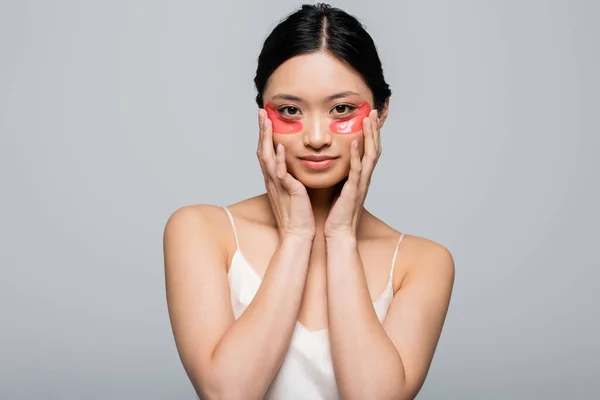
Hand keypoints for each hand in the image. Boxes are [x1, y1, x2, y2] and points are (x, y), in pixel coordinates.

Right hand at [257, 109, 315, 239]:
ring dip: (266, 138)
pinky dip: (279, 159)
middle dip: (261, 130)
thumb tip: (295, 165)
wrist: (298, 234)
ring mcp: (277, 185)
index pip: (266, 152)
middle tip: (261, 112)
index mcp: (274, 179)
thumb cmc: (298, 214)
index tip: (265, 118)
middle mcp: (272, 180)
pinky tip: (279, 146)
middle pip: (262, 150)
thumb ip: (291, 176)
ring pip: (267, 158)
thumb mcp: (293, 190)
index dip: (264, 134)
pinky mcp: (287, 191)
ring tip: (267, 121)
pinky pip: (280, 173)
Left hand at [324, 109, 380, 238]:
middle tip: (373, 112)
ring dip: (370, 136)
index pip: (369, 150)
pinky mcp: (353, 190)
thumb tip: (338, 162)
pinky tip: (355, 141)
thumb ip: (343, 175)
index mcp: (361, 177)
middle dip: (374, 130)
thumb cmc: (338, 212)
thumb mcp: (341, 188)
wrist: (339, 232)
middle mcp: (364, 178)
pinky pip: (357, 170)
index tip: (369, 117)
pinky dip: (357, 155)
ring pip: (370, 155)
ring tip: (368, 120)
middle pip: (374, 148)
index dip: (371, 134)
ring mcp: (361, 183)